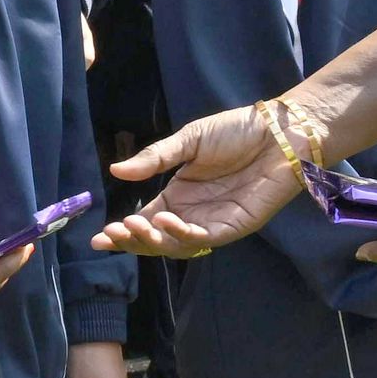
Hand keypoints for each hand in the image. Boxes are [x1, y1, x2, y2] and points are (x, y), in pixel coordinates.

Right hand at [96, 103, 299, 256]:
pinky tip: (167, 221)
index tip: (98, 238)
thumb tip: (115, 171)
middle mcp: (193, 214)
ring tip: (136, 224)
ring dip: (154, 240)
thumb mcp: (189, 140)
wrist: (278, 131)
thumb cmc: (237, 131)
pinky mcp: (235, 226)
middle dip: (132, 241)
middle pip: (157, 239)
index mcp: (179, 195)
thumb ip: (155, 158)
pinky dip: (183, 235)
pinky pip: (205, 240)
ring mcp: (213, 222)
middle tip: (112, 233)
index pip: (146, 220)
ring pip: (177, 246)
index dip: (123, 231)